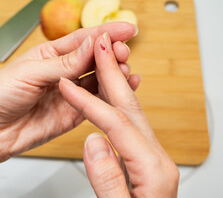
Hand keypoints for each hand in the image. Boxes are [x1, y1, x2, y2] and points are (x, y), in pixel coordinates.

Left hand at [0, 22, 137, 163]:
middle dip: (112, 54)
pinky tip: (123, 90)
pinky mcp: (71, 115)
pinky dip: (110, 97)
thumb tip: (93, 45)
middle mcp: (61, 73)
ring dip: (114, 75)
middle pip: (94, 60)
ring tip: (127, 70)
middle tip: (124, 52)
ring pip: (98, 81)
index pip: (82, 40)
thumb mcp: (29, 73)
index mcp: (49, 55)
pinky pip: (95, 104)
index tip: (128, 29)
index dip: (105, 33)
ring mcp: (68, 94)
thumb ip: (64, 63)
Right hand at [59, 33, 178, 196]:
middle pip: (130, 105)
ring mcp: (150, 155)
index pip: (115, 123)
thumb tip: (95, 142)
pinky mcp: (141, 157)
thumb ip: (109, 179)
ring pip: (130, 109)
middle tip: (100, 43)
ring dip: (113, 80)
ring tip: (101, 57)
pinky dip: (113, 100)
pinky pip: (127, 120)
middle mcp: (155, 156)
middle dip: (112, 71)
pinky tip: (105, 93)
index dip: (88, 101)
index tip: (66, 85)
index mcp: (152, 169)